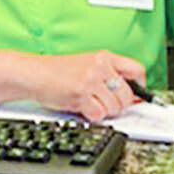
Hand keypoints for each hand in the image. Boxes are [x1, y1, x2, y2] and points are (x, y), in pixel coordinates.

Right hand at [26, 51, 146, 123]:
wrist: (34, 73)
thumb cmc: (58, 72)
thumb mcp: (88, 65)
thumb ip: (110, 76)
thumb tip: (133, 97)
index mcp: (104, 57)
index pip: (137, 70)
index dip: (139, 88)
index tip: (135, 96)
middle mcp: (99, 66)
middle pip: (127, 95)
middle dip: (118, 106)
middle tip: (104, 104)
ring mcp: (90, 79)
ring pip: (114, 107)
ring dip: (103, 111)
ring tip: (89, 103)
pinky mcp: (80, 94)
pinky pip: (98, 114)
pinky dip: (92, 116)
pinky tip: (82, 107)